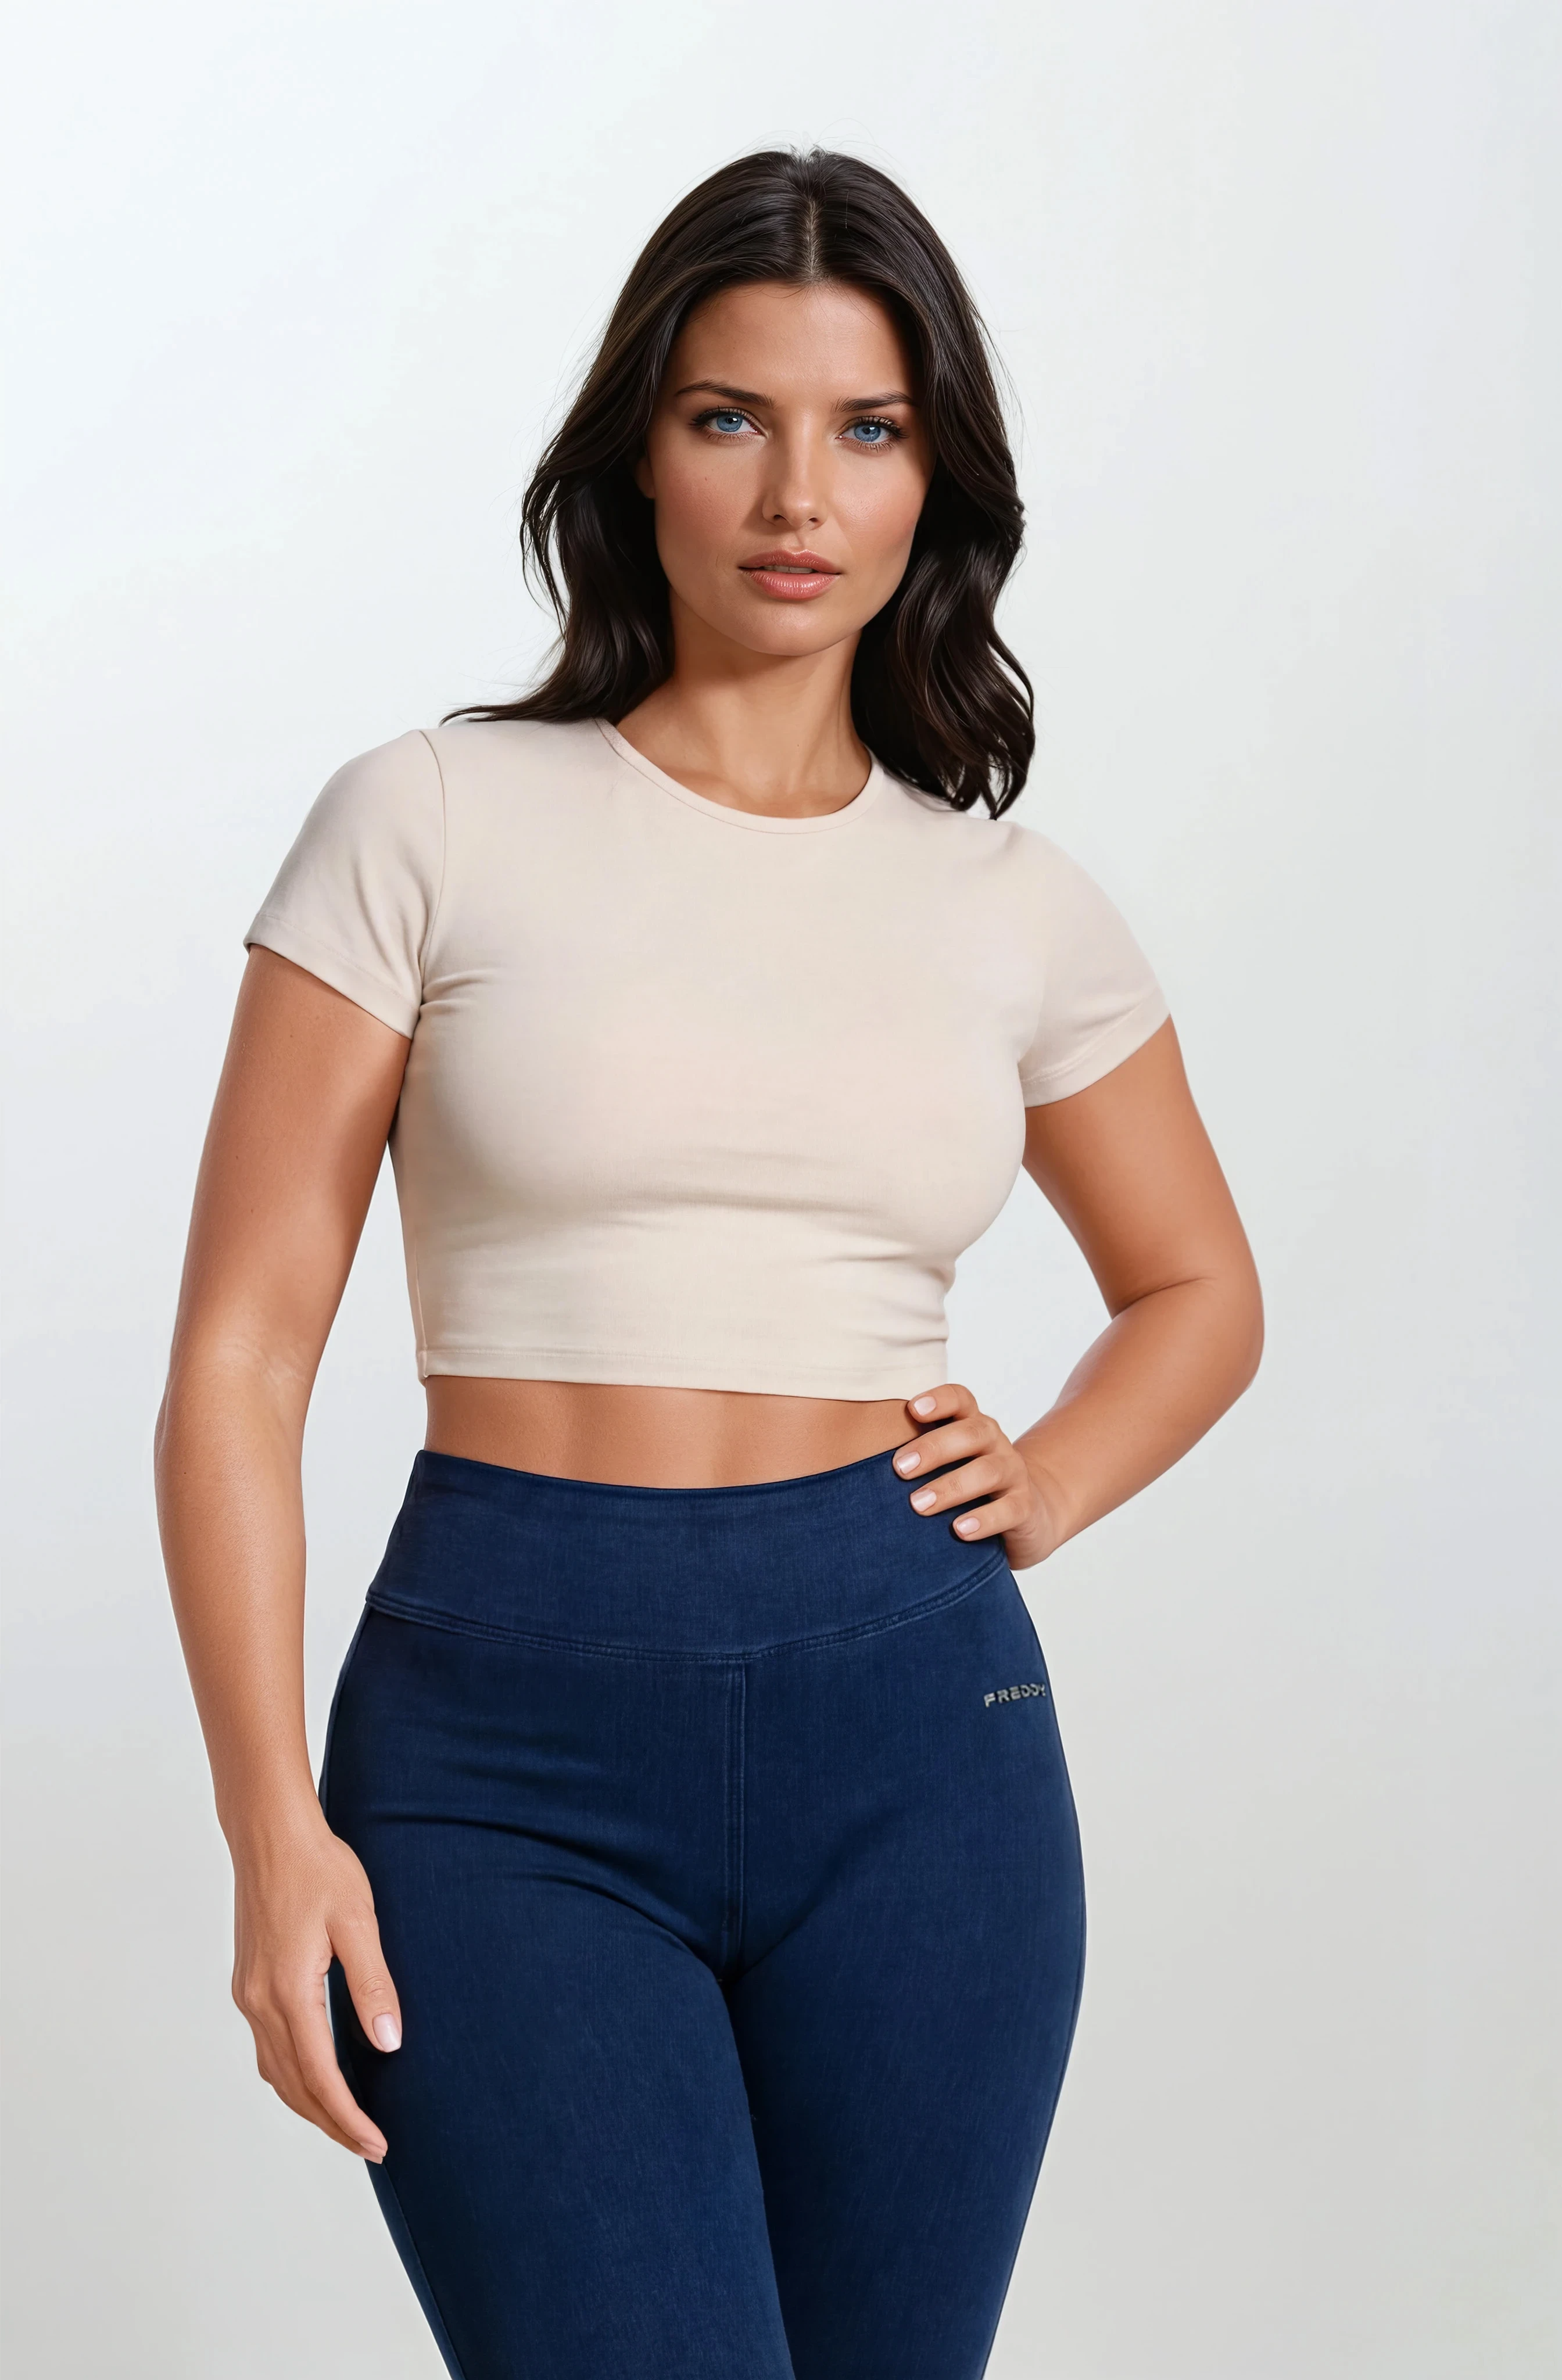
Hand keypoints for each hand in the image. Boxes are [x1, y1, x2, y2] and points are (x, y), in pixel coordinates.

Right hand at [230, 1810, 400, 2161]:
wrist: (270, 1834)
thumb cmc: (319, 1869)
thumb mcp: (358, 1923)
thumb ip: (372, 1986)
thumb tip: (388, 2044)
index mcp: (288, 1992)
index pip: (319, 2077)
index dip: (348, 2118)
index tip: (377, 2144)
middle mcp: (259, 2002)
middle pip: (294, 2086)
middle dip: (331, 2123)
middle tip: (369, 2146)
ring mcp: (249, 1994)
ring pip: (276, 2072)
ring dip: (308, 2104)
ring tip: (346, 2122)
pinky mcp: (248, 1982)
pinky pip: (268, 2048)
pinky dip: (292, 2075)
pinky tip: (315, 2074)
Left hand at [894, 1383, 1066, 1571]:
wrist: (1026, 1514)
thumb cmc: (966, 1484)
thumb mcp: (945, 1464)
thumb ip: (912, 1455)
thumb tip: (850, 1462)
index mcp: (971, 1425)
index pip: (960, 1399)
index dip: (939, 1400)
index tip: (911, 1409)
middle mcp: (995, 1443)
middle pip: (971, 1433)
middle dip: (934, 1448)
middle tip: (899, 1468)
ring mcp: (1014, 1474)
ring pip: (989, 1471)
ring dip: (951, 1486)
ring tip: (919, 1504)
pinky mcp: (1024, 1508)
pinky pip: (1009, 1510)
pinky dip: (984, 1519)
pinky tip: (958, 1530)